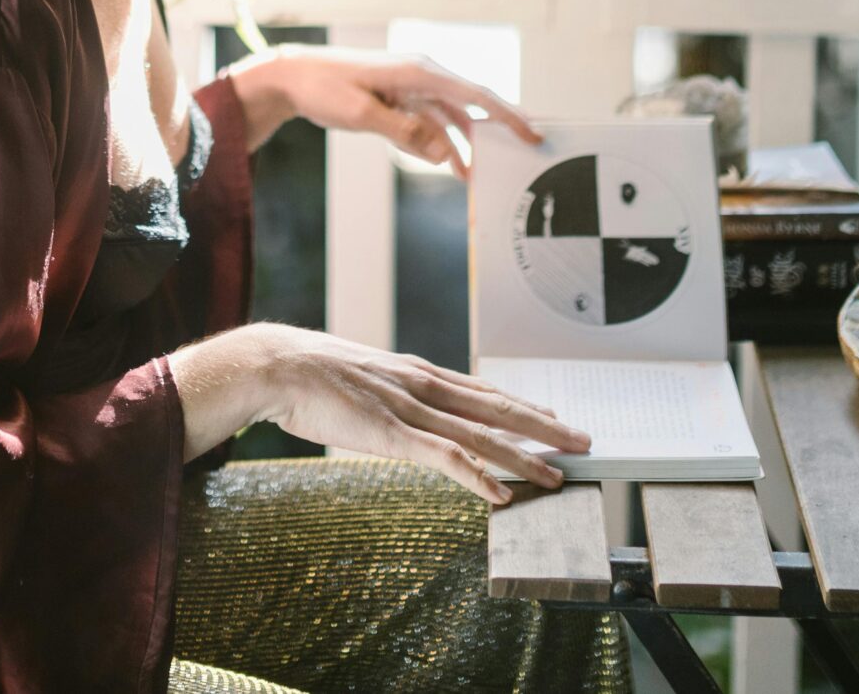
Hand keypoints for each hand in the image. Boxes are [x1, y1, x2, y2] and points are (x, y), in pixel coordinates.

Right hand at [170, 323, 590, 503]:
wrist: (276, 364)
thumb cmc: (309, 374)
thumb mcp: (362, 379)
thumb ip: (387, 394)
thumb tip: (396, 409)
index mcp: (417, 372)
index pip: (483, 391)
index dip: (522, 406)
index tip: (551, 418)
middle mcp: (423, 385)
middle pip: (497, 409)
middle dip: (543, 428)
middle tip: (582, 442)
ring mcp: (410, 408)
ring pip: (480, 435)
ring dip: (522, 458)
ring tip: (555, 476)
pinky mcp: (391, 432)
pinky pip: (444, 457)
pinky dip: (476, 476)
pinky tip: (499, 494)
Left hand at [226, 45, 539, 173]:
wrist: (292, 77)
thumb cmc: (324, 88)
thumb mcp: (361, 114)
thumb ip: (406, 133)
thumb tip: (445, 154)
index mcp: (418, 71)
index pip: (474, 94)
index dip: (507, 114)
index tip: (532, 133)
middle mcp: (422, 76)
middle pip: (470, 106)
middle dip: (496, 131)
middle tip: (524, 154)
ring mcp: (411, 89)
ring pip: (450, 120)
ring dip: (463, 147)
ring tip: (477, 178)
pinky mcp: (399, 101)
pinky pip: (429, 125)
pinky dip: (438, 145)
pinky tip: (450, 167)